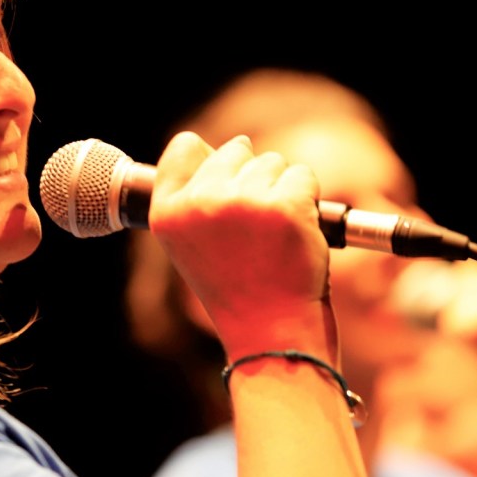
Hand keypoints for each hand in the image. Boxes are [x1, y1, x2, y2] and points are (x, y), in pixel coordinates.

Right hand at [148, 132, 334, 360]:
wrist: (271, 332)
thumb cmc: (237, 288)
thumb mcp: (190, 244)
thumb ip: (191, 195)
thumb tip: (212, 143)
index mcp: (167, 213)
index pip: (184, 149)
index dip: (210, 162)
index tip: (223, 192)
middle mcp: (199, 203)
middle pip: (235, 151)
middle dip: (253, 179)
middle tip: (255, 228)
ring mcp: (241, 202)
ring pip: (272, 162)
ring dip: (282, 190)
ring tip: (274, 235)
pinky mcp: (284, 207)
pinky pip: (303, 176)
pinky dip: (308, 200)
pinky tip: (296, 233)